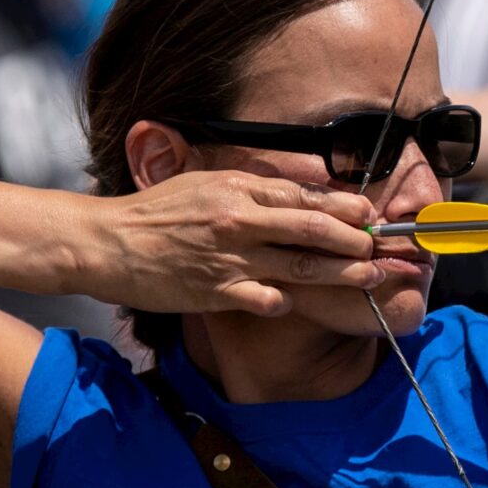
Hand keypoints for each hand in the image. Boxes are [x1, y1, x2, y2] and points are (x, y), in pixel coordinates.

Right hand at [84, 172, 382, 317]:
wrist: (107, 241)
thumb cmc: (155, 212)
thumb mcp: (203, 183)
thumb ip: (249, 190)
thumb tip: (295, 194)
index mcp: (239, 188)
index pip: (304, 196)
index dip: (344, 206)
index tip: (369, 213)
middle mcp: (240, 220)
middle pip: (314, 229)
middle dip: (355, 239)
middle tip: (379, 248)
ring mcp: (231, 257)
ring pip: (301, 265)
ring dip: (342, 272)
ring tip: (369, 277)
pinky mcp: (216, 291)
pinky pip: (264, 298)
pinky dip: (285, 301)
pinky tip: (296, 303)